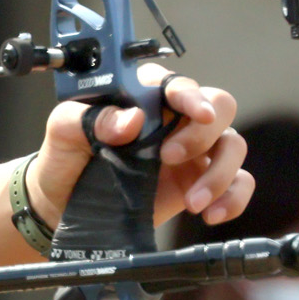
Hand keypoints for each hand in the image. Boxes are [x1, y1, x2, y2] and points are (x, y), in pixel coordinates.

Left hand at [28, 68, 251, 231]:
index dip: (192, 96)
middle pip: (219, 108)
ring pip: (233, 146)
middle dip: (204, 134)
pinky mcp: (199, 184)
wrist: (61, 207)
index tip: (197, 114)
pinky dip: (234, 197)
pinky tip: (212, 214)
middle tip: (169, 158)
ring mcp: (192, 153)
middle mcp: (175, 120)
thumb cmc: (64, 160)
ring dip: (220, 173)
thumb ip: (89, 119)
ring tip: (193, 203)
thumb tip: (131, 119)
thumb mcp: (62, 132)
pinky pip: (237, 183)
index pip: (178, 85)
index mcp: (145, 97)